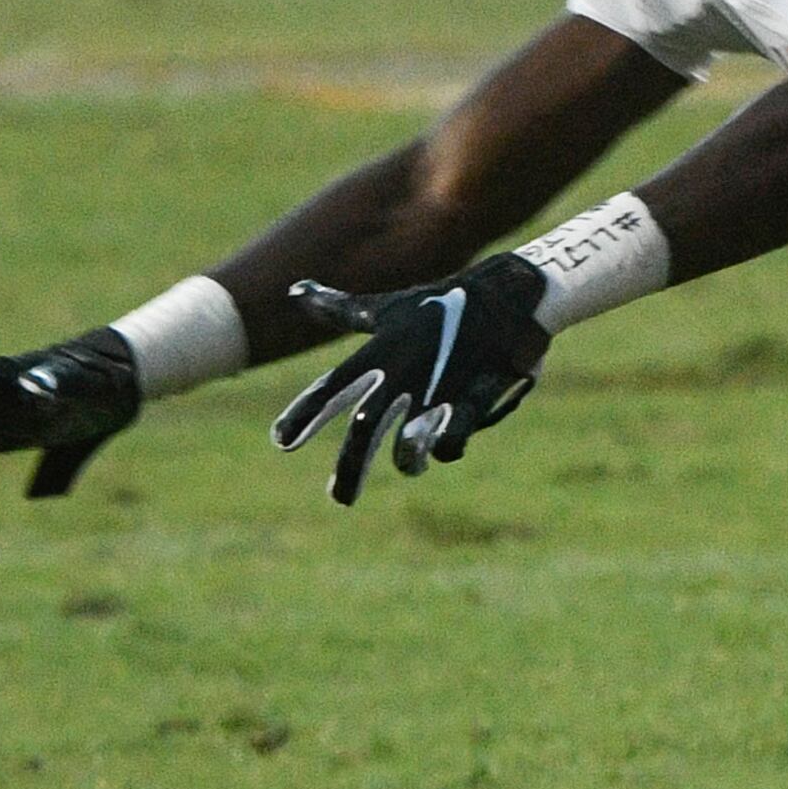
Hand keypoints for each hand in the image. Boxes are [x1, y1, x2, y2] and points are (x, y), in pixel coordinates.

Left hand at [271, 254, 551, 505]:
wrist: (507, 293)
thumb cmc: (440, 304)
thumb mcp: (386, 308)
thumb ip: (338, 309)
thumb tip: (296, 290)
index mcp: (378, 353)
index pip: (331, 389)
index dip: (303, 415)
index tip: (281, 441)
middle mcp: (401, 374)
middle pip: (364, 430)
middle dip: (349, 468)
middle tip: (338, 499)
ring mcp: (437, 389)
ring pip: (410, 442)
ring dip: (407, 460)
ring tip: (411, 467)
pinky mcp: (473, 397)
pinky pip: (454, 437)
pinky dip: (447, 447)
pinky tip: (444, 448)